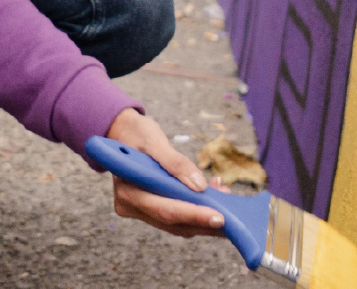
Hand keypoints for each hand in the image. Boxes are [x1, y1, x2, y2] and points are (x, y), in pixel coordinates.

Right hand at [106, 109, 226, 237]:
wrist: (123, 133)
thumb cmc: (136, 134)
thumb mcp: (154, 141)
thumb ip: (176, 164)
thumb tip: (199, 186)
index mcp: (128, 192)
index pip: (165, 210)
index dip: (194, 215)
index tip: (220, 218)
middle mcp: (130, 206)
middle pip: (173, 223)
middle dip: (204, 222)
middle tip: (233, 220)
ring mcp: (139, 210)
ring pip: (177, 223)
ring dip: (203, 217)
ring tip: (226, 203)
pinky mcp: (149, 209)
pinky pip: (175, 216)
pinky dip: (195, 211)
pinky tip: (212, 196)